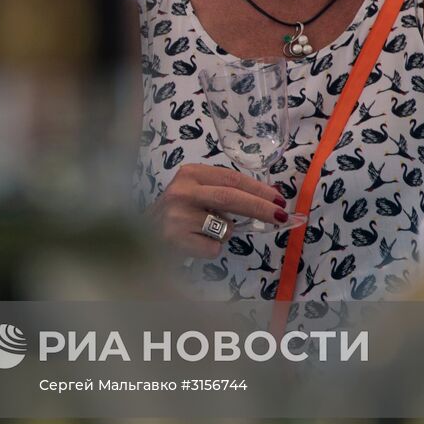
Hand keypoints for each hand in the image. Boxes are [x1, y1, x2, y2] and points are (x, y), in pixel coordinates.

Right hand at [150, 164, 287, 258]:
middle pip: (231, 197)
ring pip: (225, 227)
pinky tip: (193, 245)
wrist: (142, 237)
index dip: (259, 189)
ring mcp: (177, 215)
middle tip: (281, 216)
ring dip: (225, 233)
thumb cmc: (176, 215)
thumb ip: (222, 193)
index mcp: (190, 173)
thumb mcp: (196, 194)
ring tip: (204, 232)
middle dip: (261, 208)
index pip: (232, 178)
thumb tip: (269, 200)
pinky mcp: (175, 238)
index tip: (279, 199)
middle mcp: (182, 190)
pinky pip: (213, 248)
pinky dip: (211, 250)